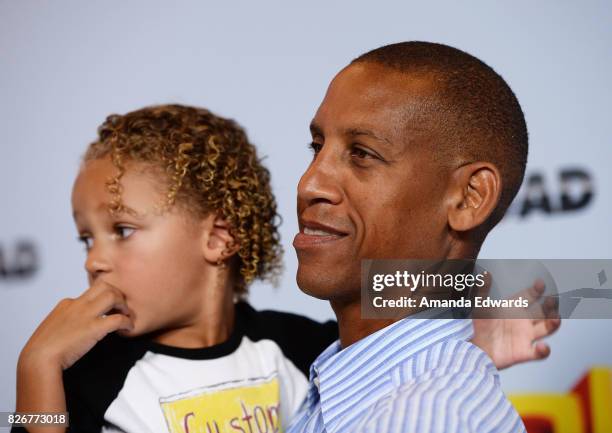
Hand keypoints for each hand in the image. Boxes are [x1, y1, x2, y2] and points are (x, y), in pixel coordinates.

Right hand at [19, 279, 133, 370]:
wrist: (38, 359)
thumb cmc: (44, 348)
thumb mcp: (55, 326)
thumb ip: (68, 320)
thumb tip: (78, 325)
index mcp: (68, 303)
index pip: (92, 291)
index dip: (105, 298)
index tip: (111, 308)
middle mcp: (77, 304)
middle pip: (105, 285)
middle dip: (117, 293)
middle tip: (122, 308)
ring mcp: (85, 315)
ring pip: (112, 295)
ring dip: (123, 304)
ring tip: (126, 315)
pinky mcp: (93, 328)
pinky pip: (117, 319)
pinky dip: (127, 322)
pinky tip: (128, 329)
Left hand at [471, 280, 560, 369]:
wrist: (477, 349)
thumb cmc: (481, 327)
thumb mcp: (480, 307)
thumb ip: (483, 290)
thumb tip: (485, 275)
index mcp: (515, 308)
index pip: (530, 296)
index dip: (536, 290)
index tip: (540, 284)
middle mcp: (524, 321)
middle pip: (543, 311)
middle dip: (549, 305)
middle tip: (551, 300)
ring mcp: (526, 336)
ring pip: (547, 329)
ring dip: (553, 323)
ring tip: (555, 318)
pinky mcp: (524, 352)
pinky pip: (539, 353)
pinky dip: (544, 350)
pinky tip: (542, 346)